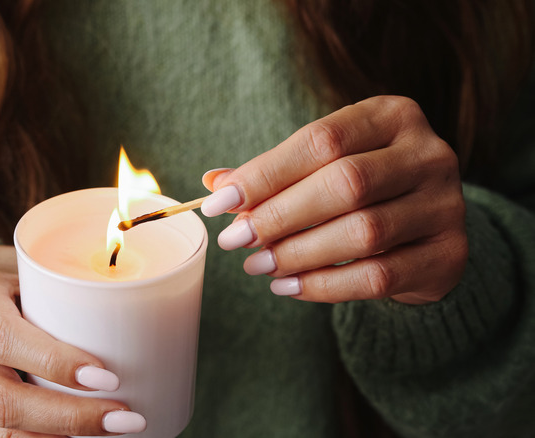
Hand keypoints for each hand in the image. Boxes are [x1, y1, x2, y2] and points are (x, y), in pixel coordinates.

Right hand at [0, 245, 145, 436]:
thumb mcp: (23, 270)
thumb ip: (63, 293)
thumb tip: (138, 314)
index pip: (4, 338)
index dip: (56, 363)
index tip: (109, 376)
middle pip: (2, 399)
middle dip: (70, 417)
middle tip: (125, 418)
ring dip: (61, 437)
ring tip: (112, 431)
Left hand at [201, 96, 467, 304]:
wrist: (426, 229)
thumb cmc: (361, 190)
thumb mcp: (321, 167)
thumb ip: (274, 174)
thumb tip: (214, 185)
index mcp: (392, 116)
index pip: (321, 140)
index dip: (264, 173)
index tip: (218, 203)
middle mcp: (428, 154)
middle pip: (345, 183)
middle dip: (279, 215)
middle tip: (236, 240)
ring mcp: (446, 205)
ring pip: (363, 232)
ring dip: (298, 253)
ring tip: (257, 265)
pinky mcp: (448, 255)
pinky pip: (379, 276)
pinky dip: (325, 285)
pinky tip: (289, 286)